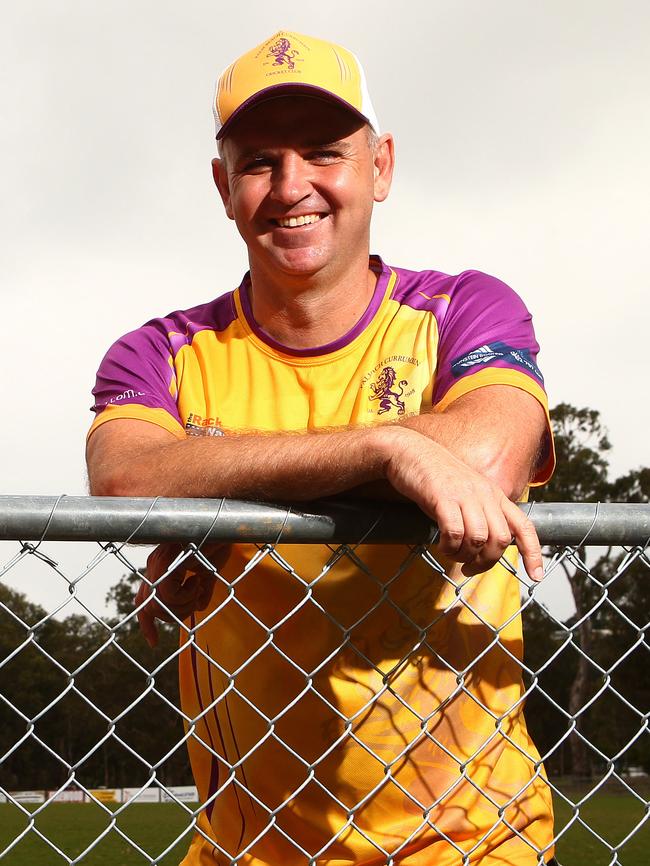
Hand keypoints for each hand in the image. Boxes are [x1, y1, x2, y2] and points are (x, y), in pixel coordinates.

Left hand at [135, 542, 227, 647]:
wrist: (223, 527)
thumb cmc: (217, 543)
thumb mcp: (207, 572)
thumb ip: (200, 590)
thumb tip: (199, 608)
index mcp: (159, 567)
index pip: (143, 601)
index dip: (146, 624)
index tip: (153, 643)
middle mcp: (154, 565)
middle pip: (149, 608)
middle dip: (174, 615)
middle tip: (197, 599)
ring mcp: (158, 563)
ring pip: (158, 606)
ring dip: (183, 606)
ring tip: (199, 588)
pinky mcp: (167, 562)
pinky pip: (168, 595)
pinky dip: (186, 596)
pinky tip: (198, 581)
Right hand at [384, 431, 542, 580]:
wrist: (409, 451)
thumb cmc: (435, 478)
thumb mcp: (466, 494)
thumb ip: (479, 515)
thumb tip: (484, 547)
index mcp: (494, 495)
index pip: (524, 526)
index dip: (533, 553)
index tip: (536, 577)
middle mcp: (484, 494)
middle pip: (500, 539)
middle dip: (486, 562)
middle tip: (468, 568)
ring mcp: (464, 494)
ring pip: (478, 539)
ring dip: (464, 555)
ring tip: (451, 554)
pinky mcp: (443, 497)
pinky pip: (454, 532)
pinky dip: (449, 546)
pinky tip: (441, 545)